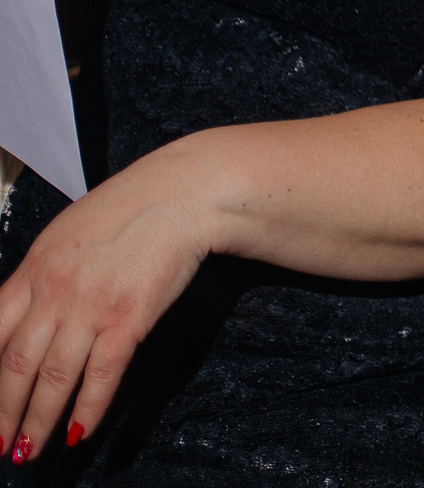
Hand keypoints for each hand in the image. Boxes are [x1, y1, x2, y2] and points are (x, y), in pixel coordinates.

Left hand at [0, 147, 214, 461]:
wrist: (183, 195)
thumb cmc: (129, 210)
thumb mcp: (66, 236)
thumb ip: (41, 277)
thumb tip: (23, 317)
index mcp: (34, 269)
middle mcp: (54, 292)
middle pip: (16, 366)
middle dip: (4, 412)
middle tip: (0, 444)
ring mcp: (91, 307)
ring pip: (53, 378)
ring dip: (38, 421)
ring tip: (30, 450)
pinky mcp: (129, 318)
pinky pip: (102, 374)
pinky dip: (89, 409)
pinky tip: (80, 433)